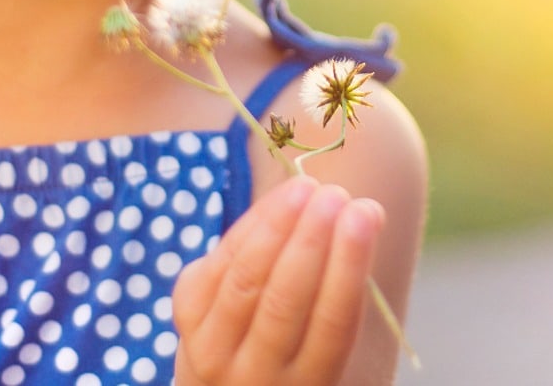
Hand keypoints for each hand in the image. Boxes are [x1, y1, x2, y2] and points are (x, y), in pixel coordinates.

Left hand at [171, 175, 384, 384]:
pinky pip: (217, 266)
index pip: (333, 323)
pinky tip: (277, 202)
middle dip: (311, 241)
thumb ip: (337, 292)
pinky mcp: (186, 319)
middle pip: (284, 302)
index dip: (349, 264)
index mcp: (309, 382)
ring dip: (277, 226)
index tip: (366, 213)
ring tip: (306, 187)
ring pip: (246, 281)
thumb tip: (362, 212)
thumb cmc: (293, 354)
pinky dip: (249, 228)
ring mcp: (213, 349)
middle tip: (335, 194)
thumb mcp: (319, 347)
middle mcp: (257, 375)